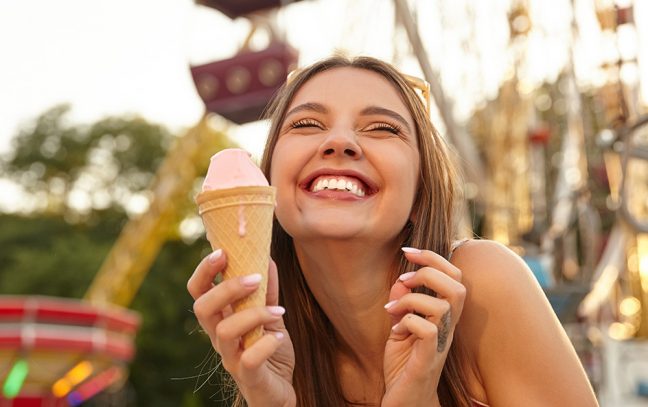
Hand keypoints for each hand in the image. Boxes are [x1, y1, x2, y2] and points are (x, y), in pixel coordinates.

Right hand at [187, 249, 295, 406]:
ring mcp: (230, 357)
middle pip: (202, 308)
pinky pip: (248, 359)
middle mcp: (219, 337)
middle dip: (226, 288)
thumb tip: (267, 257)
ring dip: (253, 315)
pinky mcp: (248, 376)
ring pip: (224, 331)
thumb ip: (267, 291)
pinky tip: (280, 337)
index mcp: (221, 318)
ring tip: (280, 311)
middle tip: (254, 278)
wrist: (279, 393)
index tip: (223, 251)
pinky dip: (265, 344)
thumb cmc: (268, 352)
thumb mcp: (270, 316)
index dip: (204, 270)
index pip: (198, 291)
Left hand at [381, 248, 465, 406]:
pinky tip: (396, 329)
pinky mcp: (427, 361)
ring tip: (393, 309)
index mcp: (443, 318)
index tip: (408, 251)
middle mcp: (447, 329)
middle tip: (404, 277)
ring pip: (445, 305)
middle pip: (458, 285)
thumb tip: (401, 282)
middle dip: (430, 270)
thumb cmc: (404, 367)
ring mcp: (439, 344)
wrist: (404, 405)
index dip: (434, 258)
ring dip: (414, 298)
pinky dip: (408, 321)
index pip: (454, 278)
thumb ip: (401, 305)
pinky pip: (428, 330)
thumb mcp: (399, 330)